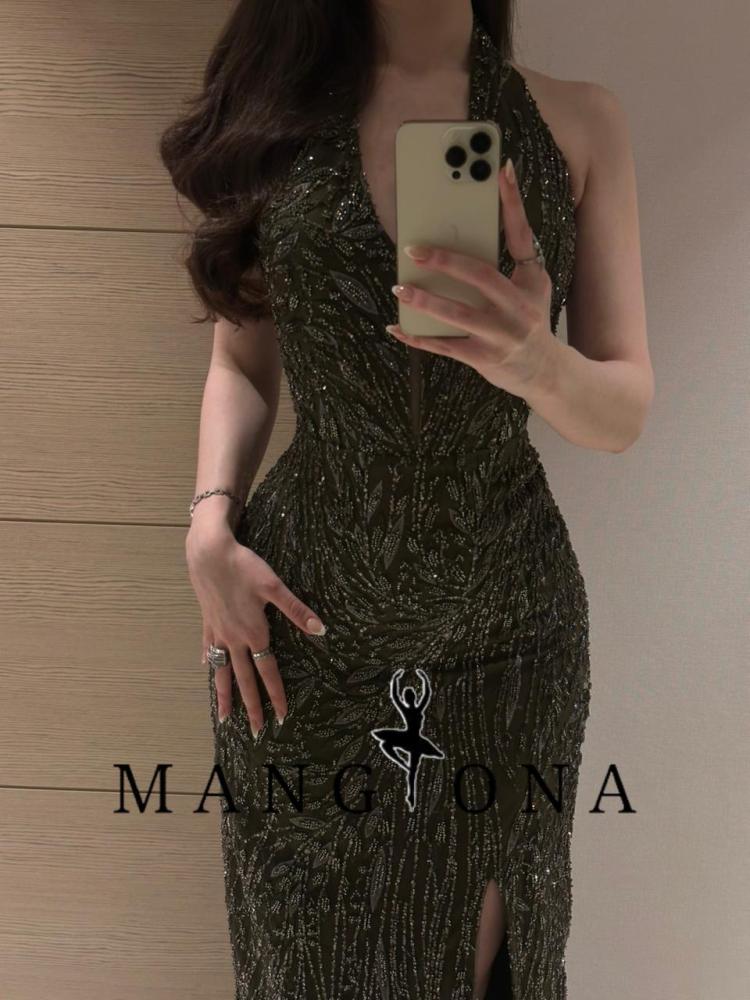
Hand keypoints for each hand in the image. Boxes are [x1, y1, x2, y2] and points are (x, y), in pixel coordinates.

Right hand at [186, 530, 325, 737]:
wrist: (208, 553)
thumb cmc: (244, 567)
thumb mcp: (274, 586)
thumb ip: (296, 610)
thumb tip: (320, 629)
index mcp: (254, 633)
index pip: (267, 671)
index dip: (276, 694)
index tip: (282, 716)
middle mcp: (234, 639)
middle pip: (243, 680)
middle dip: (250, 707)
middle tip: (254, 732)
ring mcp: (218, 632)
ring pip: (221, 671)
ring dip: (224, 694)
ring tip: (223, 717)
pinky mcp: (207, 622)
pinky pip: (209, 648)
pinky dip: (210, 661)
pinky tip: (208, 668)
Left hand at [386, 157, 557, 396]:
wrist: (544, 372)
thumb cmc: (530, 318)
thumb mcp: (533, 284)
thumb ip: (512, 255)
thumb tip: (483, 218)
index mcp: (530, 281)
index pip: (520, 235)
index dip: (512, 202)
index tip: (500, 169)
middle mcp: (518, 308)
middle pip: (480, 277)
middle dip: (445, 261)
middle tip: (413, 249)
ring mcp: (500, 336)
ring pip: (457, 316)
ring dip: (424, 302)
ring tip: (399, 287)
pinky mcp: (483, 359)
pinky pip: (444, 346)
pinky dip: (417, 337)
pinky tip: (396, 326)